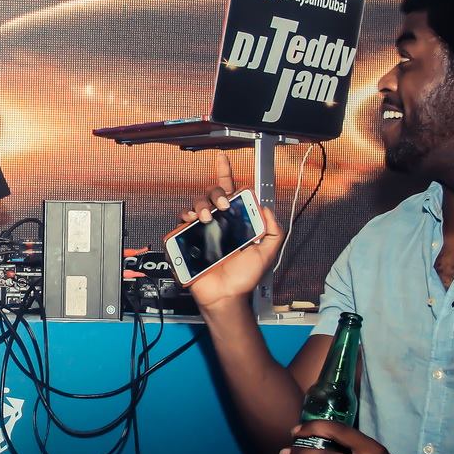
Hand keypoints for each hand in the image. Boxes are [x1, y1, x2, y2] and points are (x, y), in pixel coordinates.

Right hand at [177, 150, 282, 309]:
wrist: (227, 295)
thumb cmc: (244, 277)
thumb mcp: (267, 252)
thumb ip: (272, 230)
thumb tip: (264, 207)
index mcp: (234, 221)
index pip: (229, 192)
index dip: (225, 173)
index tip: (223, 158)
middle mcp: (216, 222)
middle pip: (210, 193)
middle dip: (216, 193)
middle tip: (223, 206)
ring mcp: (199, 230)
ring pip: (195, 203)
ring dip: (200, 205)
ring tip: (206, 218)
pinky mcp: (185, 240)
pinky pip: (180, 222)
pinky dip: (184, 217)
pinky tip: (191, 222)